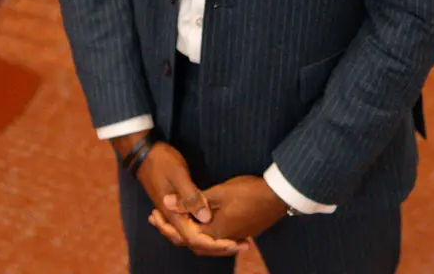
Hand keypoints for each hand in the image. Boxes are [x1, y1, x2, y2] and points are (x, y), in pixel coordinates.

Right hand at [135, 141, 244, 256]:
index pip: (196, 239)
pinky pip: (190, 226)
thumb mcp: (179, 176)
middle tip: (241, 244)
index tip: (234, 243)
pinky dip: (204, 231)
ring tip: (233, 241)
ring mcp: (174, 214)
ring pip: (193, 235)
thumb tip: (206, 218)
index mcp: (174, 215)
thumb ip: (191, 197)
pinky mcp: (176, 209)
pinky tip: (215, 228)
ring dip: (212, 240)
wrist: (144, 154)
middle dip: (218, 246)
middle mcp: (173, 219)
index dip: (215, 243)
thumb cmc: (163, 162)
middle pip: (196, 242)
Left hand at [152, 176, 287, 247]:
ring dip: (191, 229)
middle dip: (176, 231)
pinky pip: (218, 235)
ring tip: (179, 219)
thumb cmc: (248, 192)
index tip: (155, 215)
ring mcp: (234, 236)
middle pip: (194, 241)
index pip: (184, 235)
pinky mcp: (243, 231)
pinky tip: (204, 218)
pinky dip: (206, 229)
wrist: (278, 195)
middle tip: (160, 219)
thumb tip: (166, 203)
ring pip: (206, 239)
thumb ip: (192, 200)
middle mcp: (222, 239)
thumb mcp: (218, 192)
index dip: (168, 226)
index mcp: (213, 232)